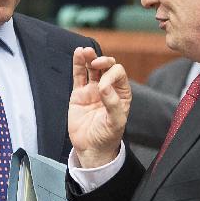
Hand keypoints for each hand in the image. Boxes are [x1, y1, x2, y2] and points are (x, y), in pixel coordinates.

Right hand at [68, 47, 130, 167]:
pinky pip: (78, 76)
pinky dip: (78, 64)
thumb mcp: (115, 122)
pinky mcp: (78, 94)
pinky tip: (78, 53)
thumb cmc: (107, 137)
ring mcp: (92, 90)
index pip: (118, 74)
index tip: (102, 88)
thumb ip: (112, 103)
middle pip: (106, 67)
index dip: (110, 75)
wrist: (91, 148)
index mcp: (121, 93)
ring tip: (84, 51)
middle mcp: (107, 89)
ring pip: (91, 68)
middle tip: (96, 63)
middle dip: (102, 61)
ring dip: (89, 57)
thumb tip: (103, 86)